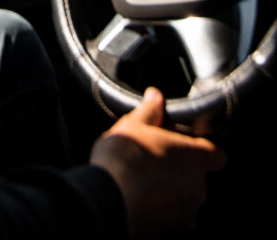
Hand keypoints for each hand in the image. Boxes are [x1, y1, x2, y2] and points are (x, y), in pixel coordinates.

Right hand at [90, 87, 225, 238]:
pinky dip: (160, 212)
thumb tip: (155, 97)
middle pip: (197, 178)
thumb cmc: (123, 159)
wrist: (107, 200)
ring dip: (170, 193)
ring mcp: (187, 214)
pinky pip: (172, 219)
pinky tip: (138, 200)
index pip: (216, 155)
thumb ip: (150, 111)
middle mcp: (198, 188)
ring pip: (184, 200)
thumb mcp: (133, 124)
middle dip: (179, 172)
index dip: (202, 150)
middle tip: (153, 162)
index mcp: (194, 157)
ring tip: (142, 183)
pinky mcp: (172, 234)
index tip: (183, 146)